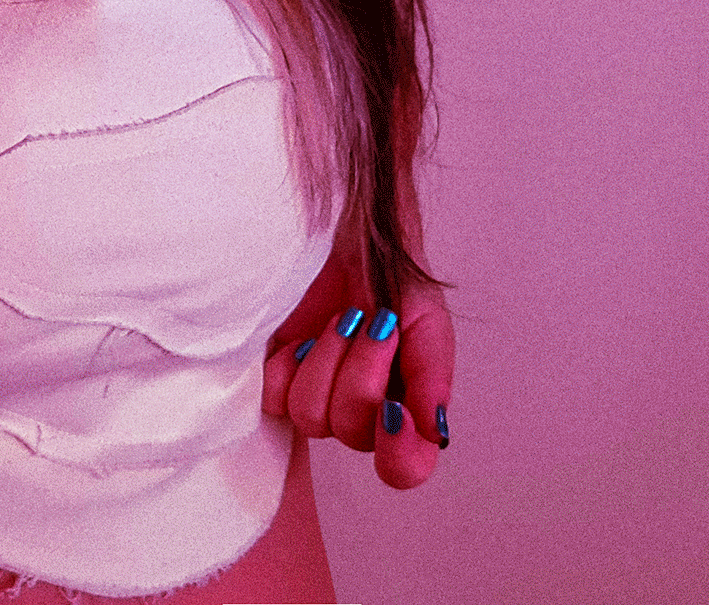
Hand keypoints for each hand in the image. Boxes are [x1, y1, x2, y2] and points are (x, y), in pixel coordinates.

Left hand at [262, 251, 453, 488]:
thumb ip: (432, 378)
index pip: (403, 468)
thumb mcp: (426, 323)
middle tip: (373, 324)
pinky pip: (274, 398)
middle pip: (351, 433)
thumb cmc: (393, 282)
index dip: (397, 452)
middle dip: (362, 373)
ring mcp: (317, 395)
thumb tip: (434, 432)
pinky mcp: (278, 373)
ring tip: (341, 321)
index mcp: (404, 412)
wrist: (351, 238)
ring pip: (310, 417)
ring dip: (327, 362)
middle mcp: (359, 415)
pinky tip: (304, 337)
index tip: (393, 409)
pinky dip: (288, 366)